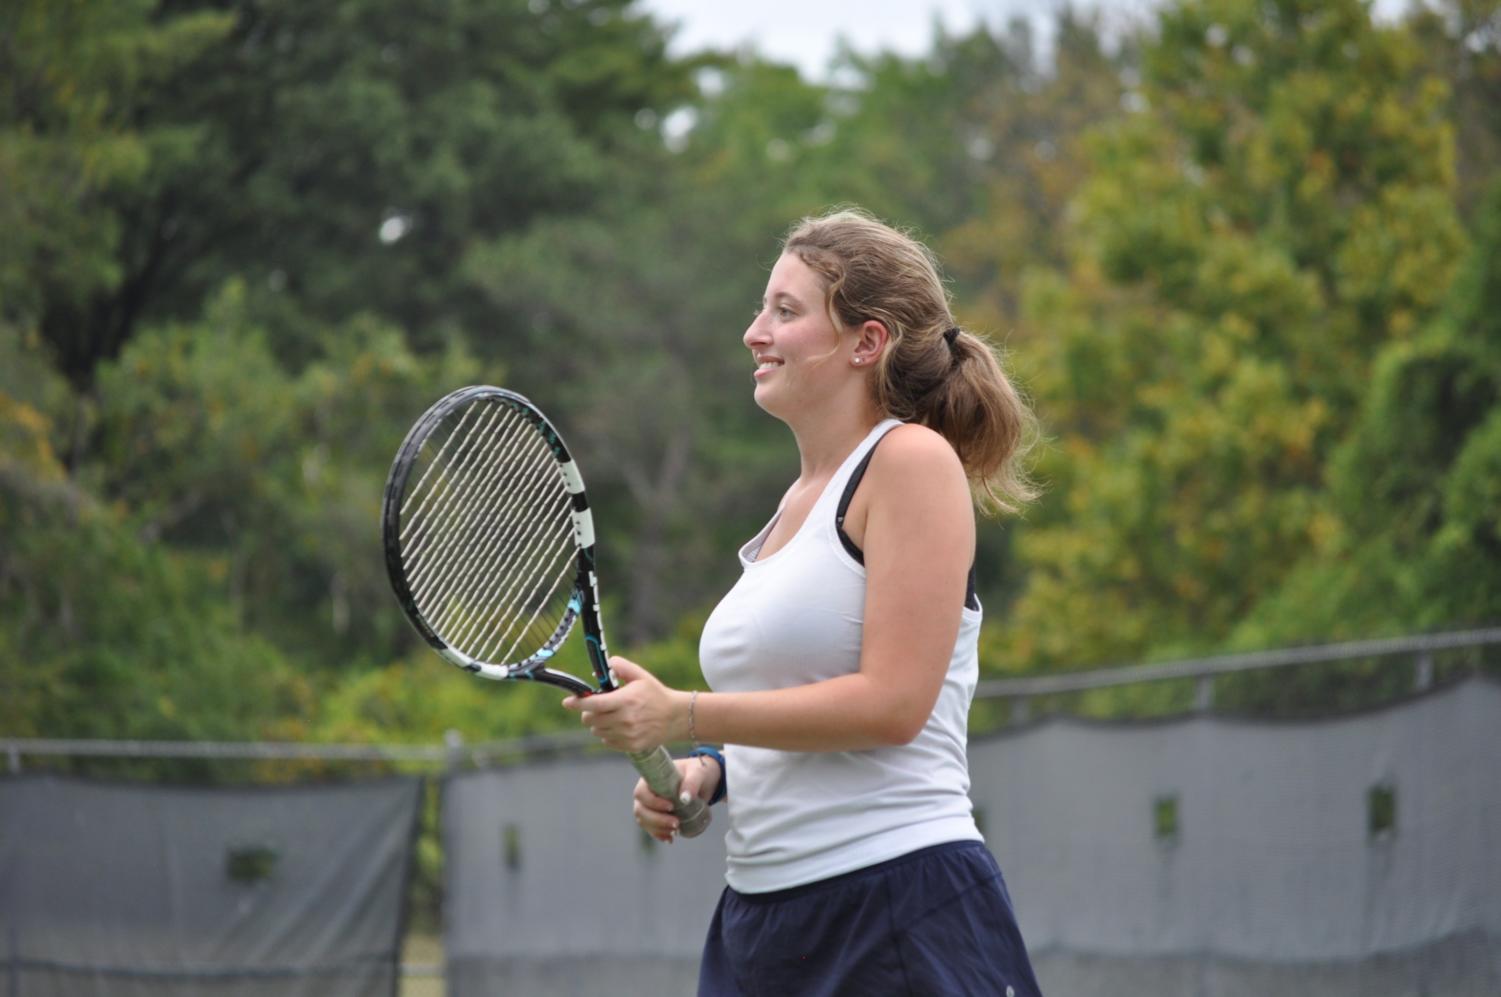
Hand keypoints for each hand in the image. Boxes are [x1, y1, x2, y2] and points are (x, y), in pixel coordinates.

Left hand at [561, 656, 688, 752]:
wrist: (675, 717)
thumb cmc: (656, 694)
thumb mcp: (641, 676)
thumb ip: (622, 667)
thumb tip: (606, 663)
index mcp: (625, 700)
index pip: (593, 704)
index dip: (577, 703)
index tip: (567, 702)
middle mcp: (625, 720)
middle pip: (590, 720)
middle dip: (588, 712)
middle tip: (595, 707)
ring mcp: (628, 735)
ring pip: (597, 731)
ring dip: (598, 723)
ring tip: (611, 716)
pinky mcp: (631, 746)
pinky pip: (607, 741)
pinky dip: (607, 734)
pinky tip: (618, 726)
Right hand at [634, 755, 718, 843]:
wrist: (702, 781)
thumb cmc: (696, 772)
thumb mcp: (697, 772)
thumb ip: (692, 782)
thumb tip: (684, 798)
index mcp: (650, 779)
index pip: (641, 793)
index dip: (652, 802)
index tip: (671, 807)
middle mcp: (646, 793)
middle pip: (640, 810)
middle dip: (656, 820)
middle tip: (676, 824)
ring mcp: (649, 806)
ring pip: (644, 821)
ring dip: (657, 829)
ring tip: (676, 832)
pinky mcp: (656, 817)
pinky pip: (651, 828)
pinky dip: (659, 835)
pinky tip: (670, 839)